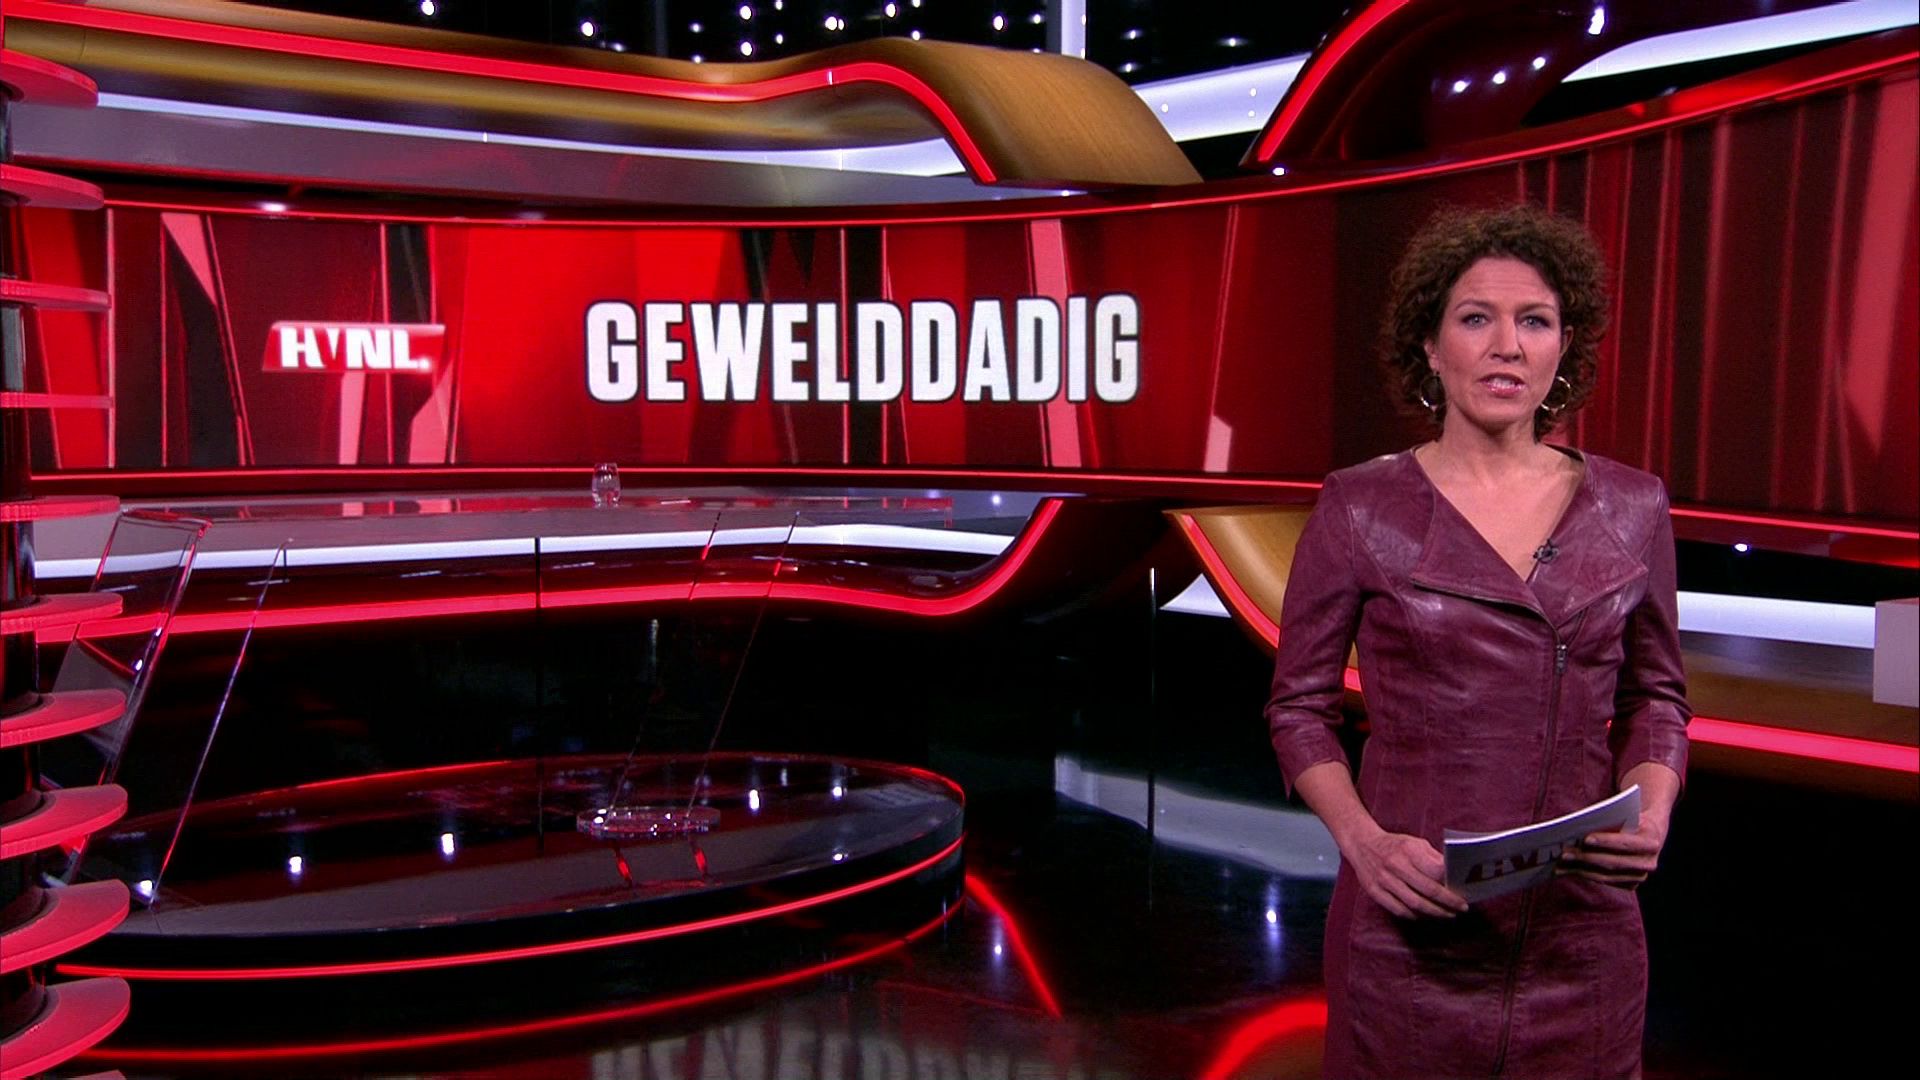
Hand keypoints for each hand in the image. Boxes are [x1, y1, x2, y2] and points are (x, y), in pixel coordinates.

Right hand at [1344, 828, 1468, 918]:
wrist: (1361, 844)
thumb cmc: (1394, 845)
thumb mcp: (1416, 843)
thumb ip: (1434, 859)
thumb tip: (1453, 877)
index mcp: (1408, 850)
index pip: (1436, 872)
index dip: (1451, 886)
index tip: (1464, 894)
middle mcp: (1395, 865)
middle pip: (1428, 891)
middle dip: (1448, 903)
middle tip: (1461, 908)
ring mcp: (1383, 880)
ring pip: (1415, 904)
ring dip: (1434, 913)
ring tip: (1447, 914)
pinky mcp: (1374, 892)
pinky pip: (1399, 910)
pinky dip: (1415, 916)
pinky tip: (1425, 915)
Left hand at [1560, 810, 1669, 887]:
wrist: (1649, 835)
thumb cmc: (1631, 820)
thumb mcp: (1626, 815)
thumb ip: (1611, 820)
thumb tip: (1579, 827)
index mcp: (1651, 842)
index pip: (1626, 843)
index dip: (1606, 841)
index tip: (1585, 838)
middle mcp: (1648, 863)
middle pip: (1613, 863)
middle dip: (1587, 858)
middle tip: (1565, 852)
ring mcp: (1640, 876)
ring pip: (1606, 875)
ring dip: (1580, 869)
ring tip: (1561, 862)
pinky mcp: (1630, 884)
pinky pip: (1604, 881)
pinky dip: (1584, 874)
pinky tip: (1568, 869)